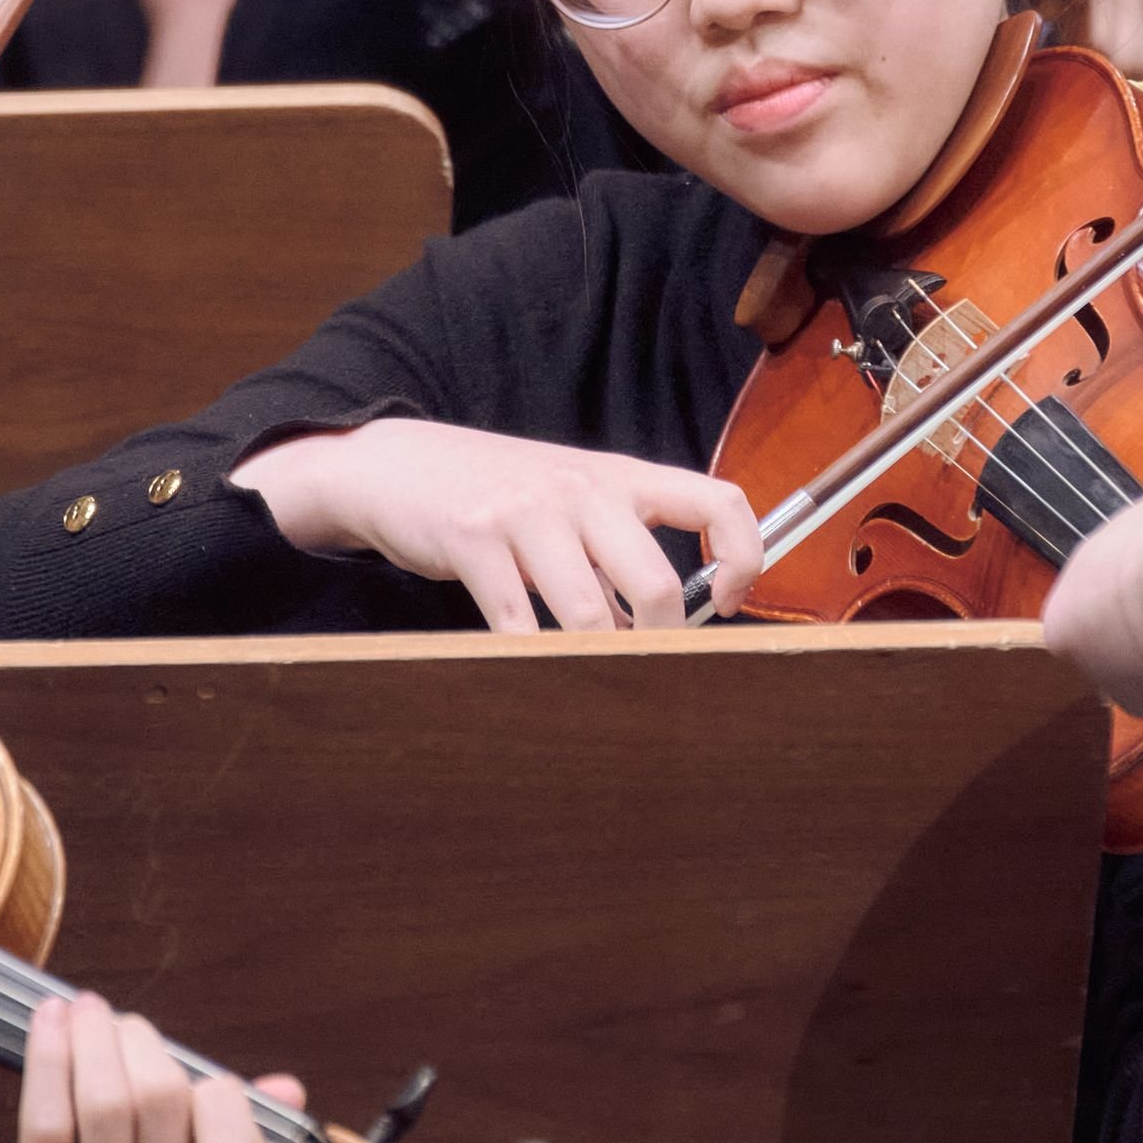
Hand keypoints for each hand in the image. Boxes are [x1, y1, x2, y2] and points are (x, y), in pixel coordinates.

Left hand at [0, 992, 301, 1142]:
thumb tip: (285, 1088)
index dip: (218, 1094)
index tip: (200, 1076)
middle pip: (160, 1104)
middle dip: (140, 1043)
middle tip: (124, 1027)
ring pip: (103, 1106)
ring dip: (94, 1039)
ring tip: (85, 1013)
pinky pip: (47, 1128)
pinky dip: (48, 1062)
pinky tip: (48, 1023)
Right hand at [229, 419, 761, 628]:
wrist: (399, 465)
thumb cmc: (497, 493)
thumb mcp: (571, 497)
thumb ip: (620, 547)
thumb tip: (662, 629)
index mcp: (621, 477)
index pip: (719, 500)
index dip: (742, 556)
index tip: (725, 602)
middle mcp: (582, 489)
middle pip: (654, 585)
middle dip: (657, 647)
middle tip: (648, 672)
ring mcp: (527, 512)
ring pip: (587, 616)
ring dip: (593, 663)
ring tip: (587, 677)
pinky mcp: (473, 539)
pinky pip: (516, 624)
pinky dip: (530, 660)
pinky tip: (527, 665)